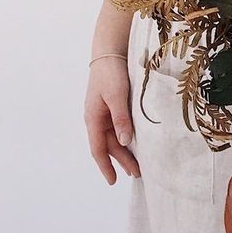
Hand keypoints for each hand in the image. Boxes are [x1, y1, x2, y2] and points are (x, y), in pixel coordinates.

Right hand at [84, 57, 140, 183]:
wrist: (111, 51)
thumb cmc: (111, 73)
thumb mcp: (116, 96)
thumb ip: (120, 118)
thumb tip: (124, 142)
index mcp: (93, 118)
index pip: (98, 149)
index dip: (105, 166)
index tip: (113, 181)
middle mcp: (98, 118)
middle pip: (109, 145)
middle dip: (121, 161)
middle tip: (137, 173)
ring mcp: (106, 112)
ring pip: (115, 137)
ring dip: (125, 150)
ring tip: (138, 164)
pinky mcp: (114, 105)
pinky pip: (120, 126)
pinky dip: (127, 137)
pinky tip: (137, 142)